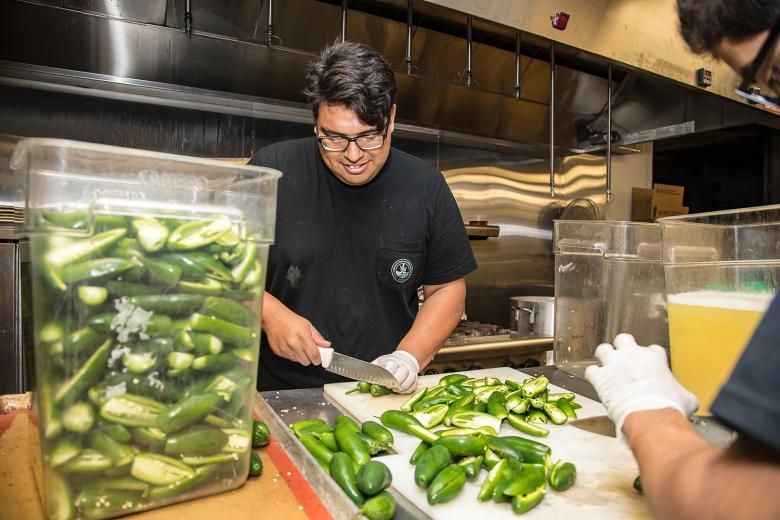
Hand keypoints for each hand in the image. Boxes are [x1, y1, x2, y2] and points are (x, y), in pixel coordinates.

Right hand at [263, 304, 330, 365]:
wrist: (274, 317)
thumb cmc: (291, 320)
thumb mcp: (308, 325)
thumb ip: (317, 337)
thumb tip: (326, 345)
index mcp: (303, 337)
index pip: (314, 356)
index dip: (318, 359)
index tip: (319, 358)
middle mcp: (294, 345)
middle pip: (306, 362)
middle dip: (309, 358)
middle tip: (308, 351)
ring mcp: (285, 350)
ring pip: (297, 361)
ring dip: (300, 356)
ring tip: (298, 346)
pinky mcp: (278, 352)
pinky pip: (289, 358)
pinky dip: (292, 355)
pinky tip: (290, 346)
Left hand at [372, 350, 419, 393]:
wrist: (403, 358)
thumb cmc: (387, 364)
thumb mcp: (377, 363)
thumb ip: (370, 371)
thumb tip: (361, 379)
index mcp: (391, 360)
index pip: (391, 367)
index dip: (387, 377)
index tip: (383, 383)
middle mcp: (402, 364)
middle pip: (402, 373)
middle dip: (395, 382)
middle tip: (389, 387)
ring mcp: (410, 370)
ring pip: (409, 379)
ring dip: (402, 387)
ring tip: (395, 389)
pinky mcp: (415, 377)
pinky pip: (413, 385)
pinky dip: (407, 390)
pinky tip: (401, 390)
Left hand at [584, 333, 698, 438]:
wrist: (651, 414)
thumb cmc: (669, 405)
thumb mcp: (686, 398)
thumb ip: (685, 394)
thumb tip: (690, 402)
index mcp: (654, 357)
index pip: (652, 349)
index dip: (650, 357)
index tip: (650, 367)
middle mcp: (632, 355)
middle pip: (623, 338)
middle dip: (622, 346)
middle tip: (623, 358)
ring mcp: (614, 364)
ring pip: (602, 349)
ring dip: (603, 357)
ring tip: (606, 366)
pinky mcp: (601, 378)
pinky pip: (590, 370)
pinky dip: (593, 376)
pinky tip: (596, 381)